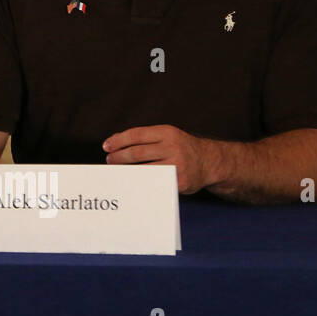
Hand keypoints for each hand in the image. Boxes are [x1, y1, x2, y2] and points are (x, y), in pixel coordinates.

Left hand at [102, 124, 222, 193]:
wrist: (210, 162)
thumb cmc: (180, 148)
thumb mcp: (165, 136)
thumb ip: (143, 138)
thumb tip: (114, 141)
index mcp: (167, 133)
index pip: (136, 135)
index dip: (118, 141)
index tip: (106, 147)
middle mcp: (172, 147)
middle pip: (137, 153)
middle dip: (119, 157)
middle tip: (109, 161)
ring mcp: (177, 165)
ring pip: (143, 169)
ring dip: (127, 171)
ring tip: (118, 172)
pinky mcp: (179, 181)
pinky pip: (155, 182)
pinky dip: (141, 182)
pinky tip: (132, 182)